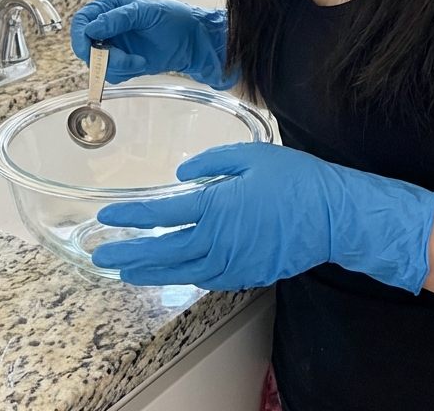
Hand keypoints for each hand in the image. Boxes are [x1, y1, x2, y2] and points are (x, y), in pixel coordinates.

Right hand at [70, 0, 235, 87]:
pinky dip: (124, 72)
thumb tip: (92, 28)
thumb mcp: (146, 11)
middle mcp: (108, 26)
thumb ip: (119, 18)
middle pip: (85, 45)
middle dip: (101, 56)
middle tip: (119, 58)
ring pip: (97, 63)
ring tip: (138, 60)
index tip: (89, 47)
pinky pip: (110, 74)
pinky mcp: (123, 62)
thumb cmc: (174, 18)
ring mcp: (115, 45)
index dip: (81, 35)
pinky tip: (141, 63)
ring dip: (116, 65)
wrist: (193, 40)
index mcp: (111, 6)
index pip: (83, 20)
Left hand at [92, 142, 433, 292]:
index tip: (106, 216)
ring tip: (126, 271)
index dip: (131, 216)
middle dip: (129, 252)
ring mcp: (232, 263)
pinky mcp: (246, 274)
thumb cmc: (295, 180)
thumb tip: (182, 174)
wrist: (332, 215)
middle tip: (100, 255)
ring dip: (151, 270)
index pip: (162, 214)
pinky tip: (172, 272)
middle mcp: (218, 240)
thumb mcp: (251, 156)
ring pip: (181, 270)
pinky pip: (206, 278)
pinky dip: (183, 276)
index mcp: (216, 207)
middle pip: (163, 250)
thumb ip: (212, 164)